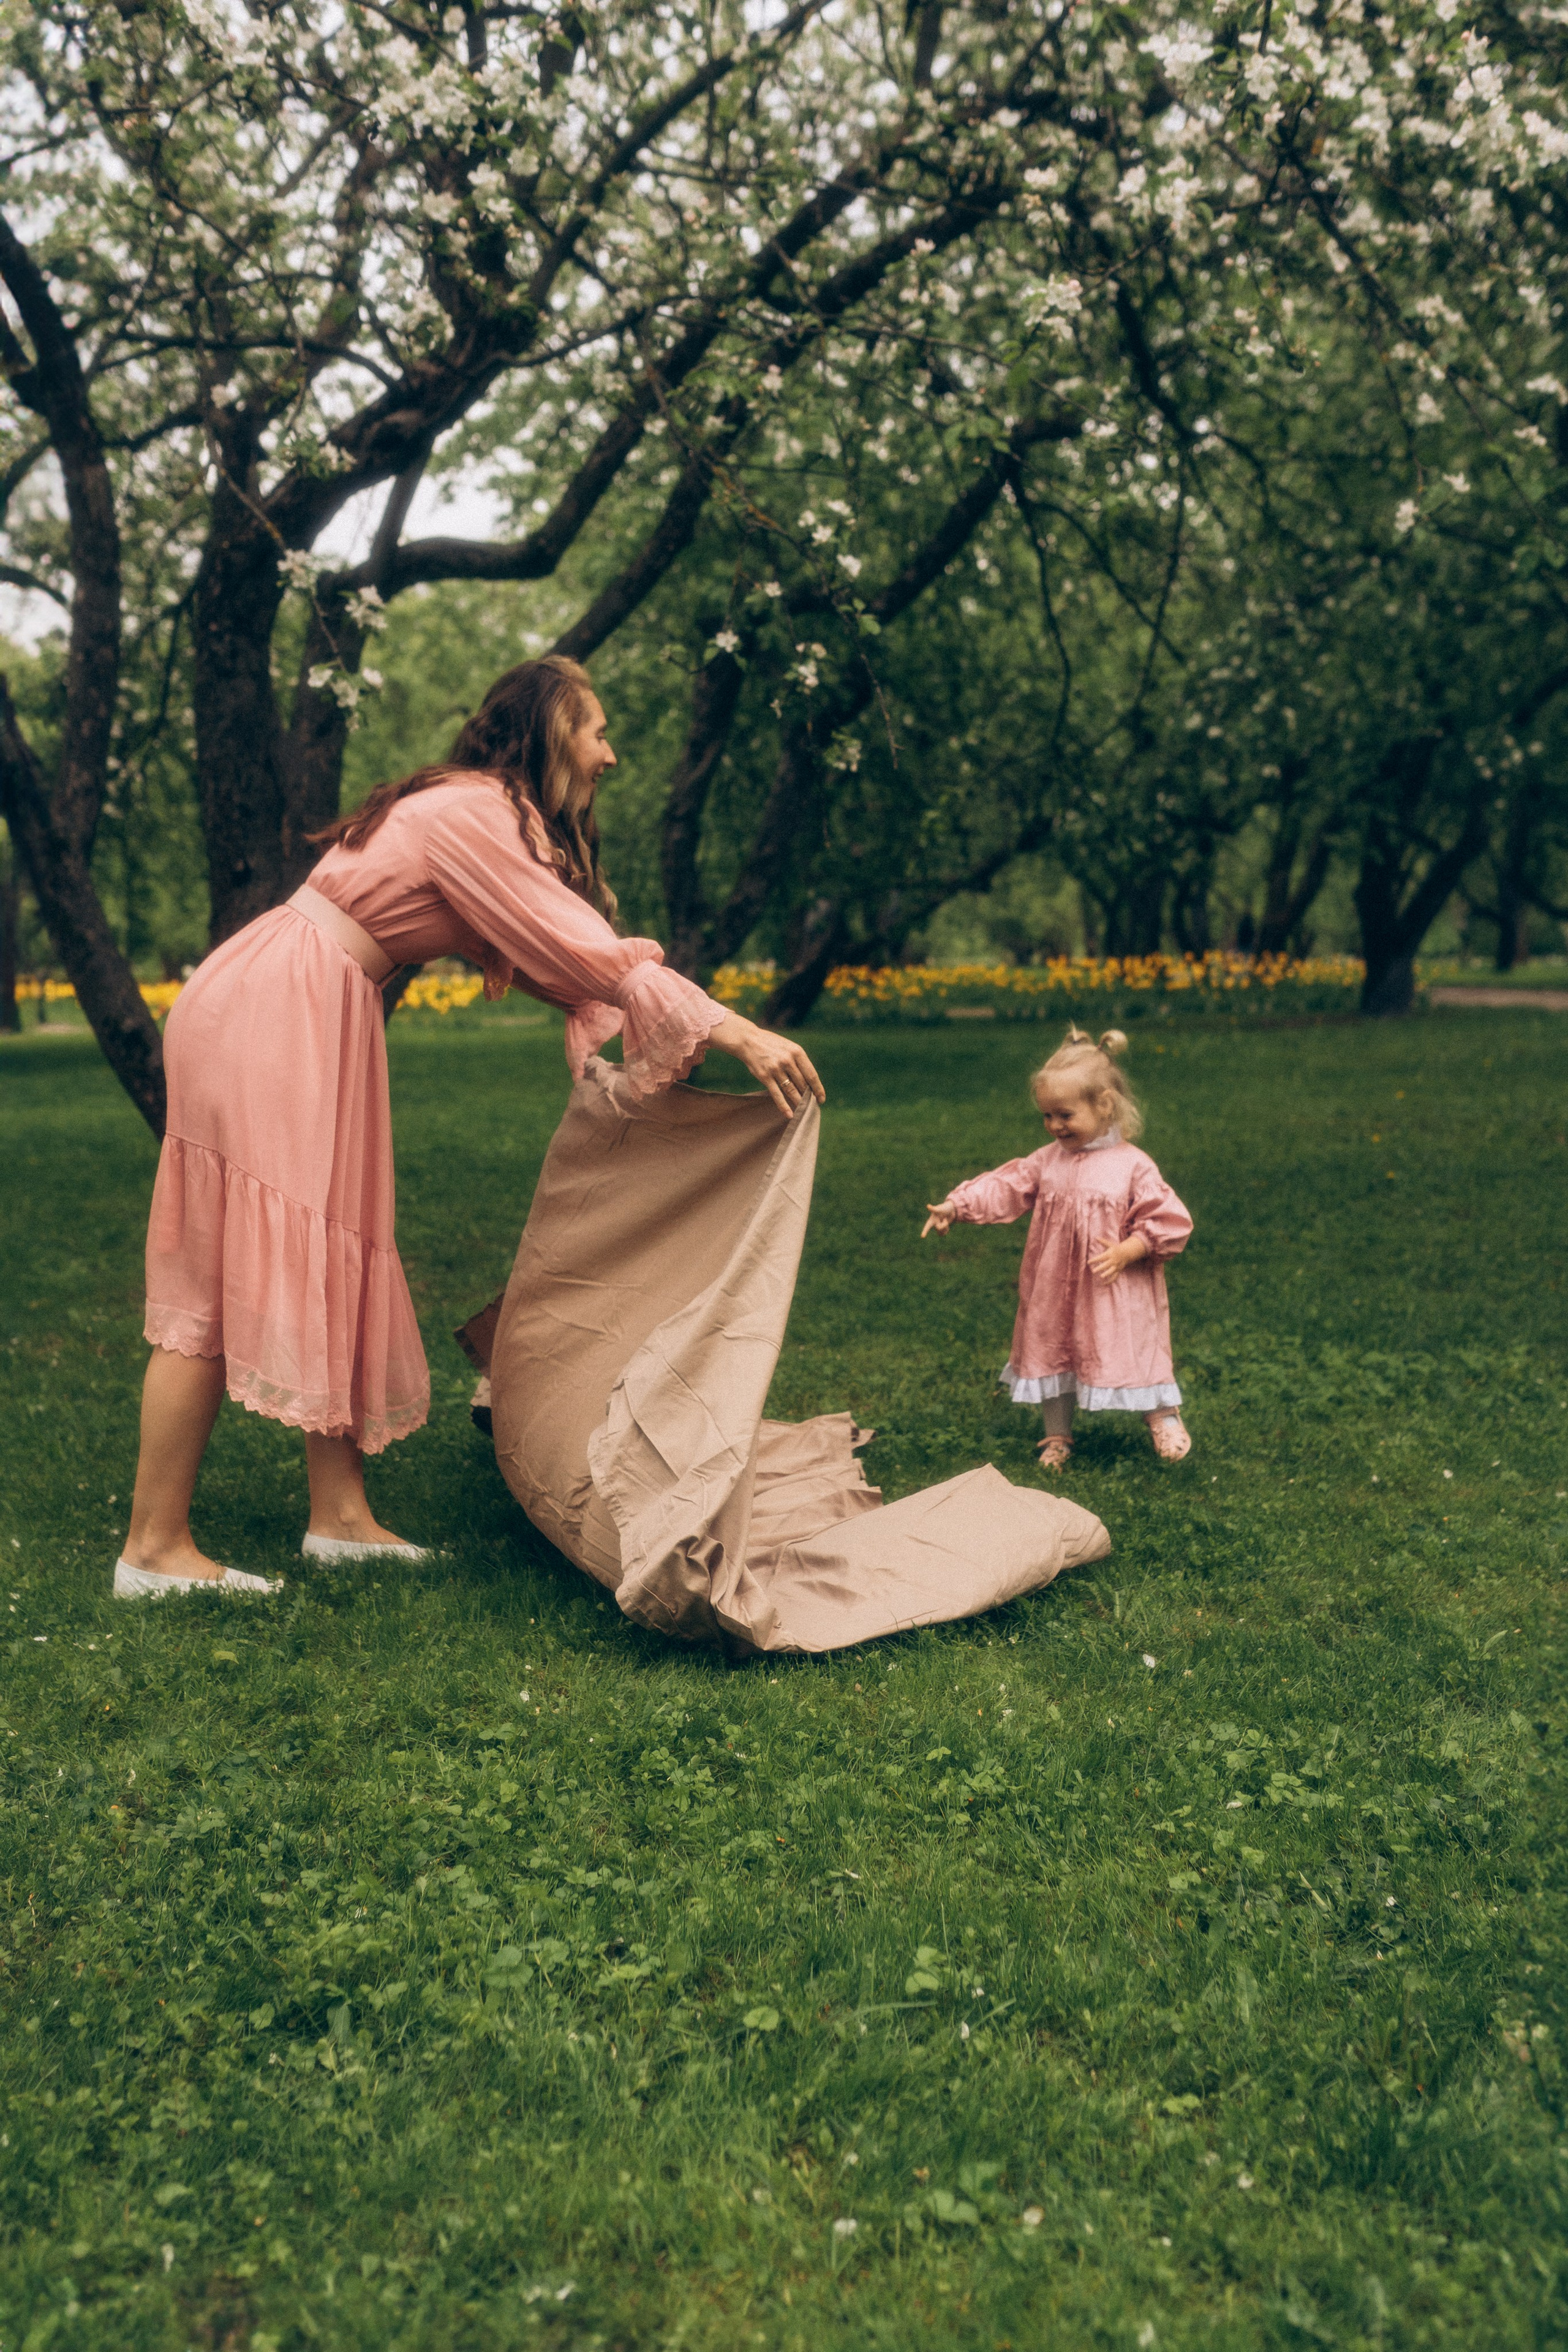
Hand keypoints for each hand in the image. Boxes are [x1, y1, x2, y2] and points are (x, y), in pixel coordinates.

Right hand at [709, 1010, 825, 1118]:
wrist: (748, 1040)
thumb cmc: (771, 1044)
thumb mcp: (788, 1047)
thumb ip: (799, 1061)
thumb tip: (809, 1082)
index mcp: (797, 1052)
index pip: (812, 1075)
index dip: (818, 1089)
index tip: (821, 1099)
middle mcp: (788, 1060)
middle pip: (802, 1084)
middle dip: (808, 1096)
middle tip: (811, 1105)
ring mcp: (776, 1069)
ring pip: (791, 1090)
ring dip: (798, 1102)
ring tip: (803, 1110)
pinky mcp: (765, 1076)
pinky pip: (777, 1094)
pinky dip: (783, 1106)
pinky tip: (789, 1114)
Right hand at [921, 1202, 956, 1237]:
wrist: (950, 1209)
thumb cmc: (944, 1207)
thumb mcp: (940, 1208)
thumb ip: (934, 1209)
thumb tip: (928, 1206)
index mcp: (931, 1219)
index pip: (927, 1226)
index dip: (924, 1231)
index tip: (922, 1236)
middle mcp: (933, 1224)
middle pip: (939, 1228)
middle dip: (944, 1225)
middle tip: (945, 1219)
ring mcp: (937, 1227)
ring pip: (941, 1232)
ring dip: (946, 1226)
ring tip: (945, 1219)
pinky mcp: (941, 1230)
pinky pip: (943, 1233)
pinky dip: (946, 1229)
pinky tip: (946, 1225)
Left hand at [1089, 1232, 1148, 1283]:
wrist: (1127, 1253)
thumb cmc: (1116, 1249)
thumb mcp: (1110, 1244)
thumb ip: (1103, 1242)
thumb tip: (1096, 1237)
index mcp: (1110, 1254)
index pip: (1101, 1257)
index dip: (1095, 1260)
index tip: (1089, 1262)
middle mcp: (1113, 1261)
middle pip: (1106, 1265)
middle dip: (1100, 1268)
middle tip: (1093, 1271)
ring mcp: (1116, 1266)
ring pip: (1112, 1271)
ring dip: (1107, 1274)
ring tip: (1101, 1276)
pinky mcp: (1118, 1271)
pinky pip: (1114, 1277)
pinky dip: (1110, 1281)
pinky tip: (1103, 1284)